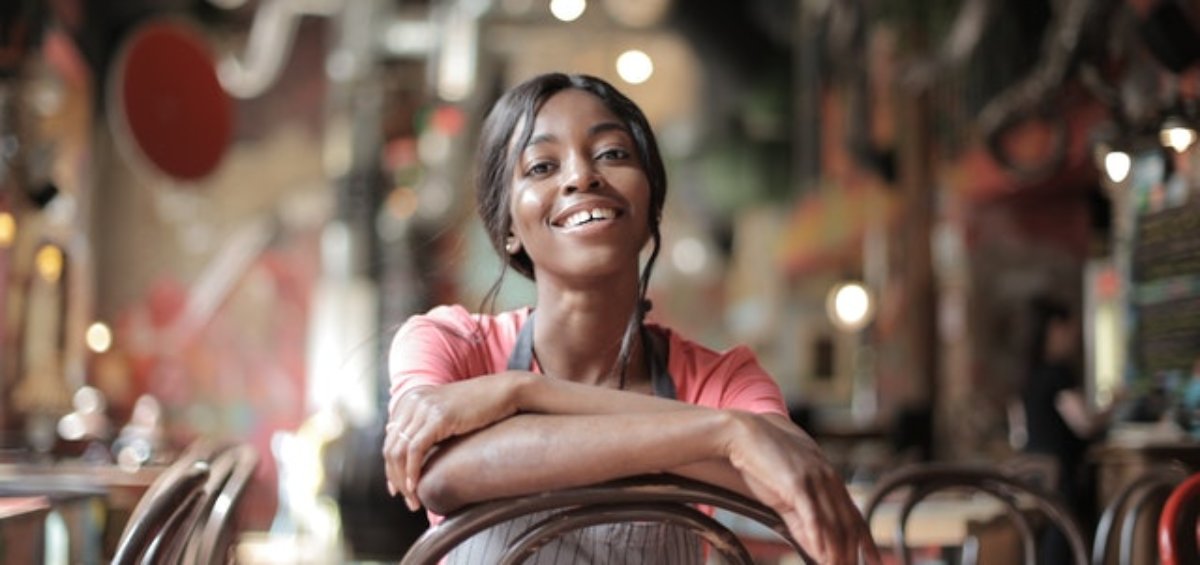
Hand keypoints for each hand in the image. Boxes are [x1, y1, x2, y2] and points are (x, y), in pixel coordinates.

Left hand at [382, 373, 525, 509]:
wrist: (504, 392)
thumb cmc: (481, 408)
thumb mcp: (446, 416)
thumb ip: (426, 428)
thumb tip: (409, 454)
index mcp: (411, 399)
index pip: (390, 439)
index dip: (391, 468)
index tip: (398, 489)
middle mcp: (413, 400)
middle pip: (391, 446)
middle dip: (395, 478)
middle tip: (407, 500)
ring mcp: (424, 407)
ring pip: (399, 451)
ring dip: (403, 481)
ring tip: (413, 500)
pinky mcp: (437, 416)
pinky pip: (415, 449)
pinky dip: (412, 471)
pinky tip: (416, 486)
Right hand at [724, 413, 879, 564]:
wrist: (743, 433)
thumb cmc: (763, 461)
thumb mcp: (788, 492)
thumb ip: (801, 519)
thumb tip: (815, 548)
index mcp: (830, 477)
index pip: (855, 515)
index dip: (866, 542)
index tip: (873, 561)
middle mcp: (828, 477)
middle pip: (847, 524)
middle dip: (850, 553)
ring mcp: (814, 478)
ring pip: (832, 523)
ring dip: (836, 552)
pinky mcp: (796, 481)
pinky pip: (812, 514)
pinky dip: (818, 538)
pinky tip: (820, 556)